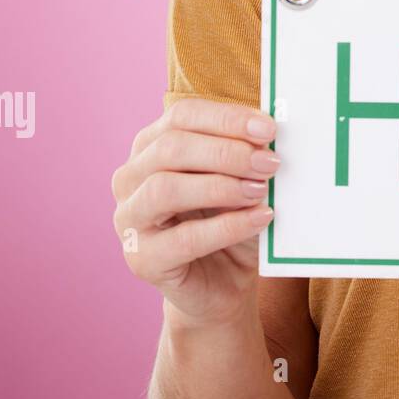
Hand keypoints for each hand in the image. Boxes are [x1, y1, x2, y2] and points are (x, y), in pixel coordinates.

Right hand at [112, 98, 278, 325]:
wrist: (224, 283)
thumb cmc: (230, 218)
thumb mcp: (239, 178)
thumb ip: (246, 152)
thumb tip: (270, 131)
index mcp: (150, 146)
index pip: (181, 116)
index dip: (226, 118)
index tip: (268, 128)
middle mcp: (130, 179)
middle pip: (171, 148)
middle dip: (227, 152)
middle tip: (270, 162)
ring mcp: (129, 220)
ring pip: (164, 189)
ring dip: (221, 186)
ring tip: (261, 190)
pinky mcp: (142, 260)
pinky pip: (184, 239)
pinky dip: (228, 226)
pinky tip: (261, 218)